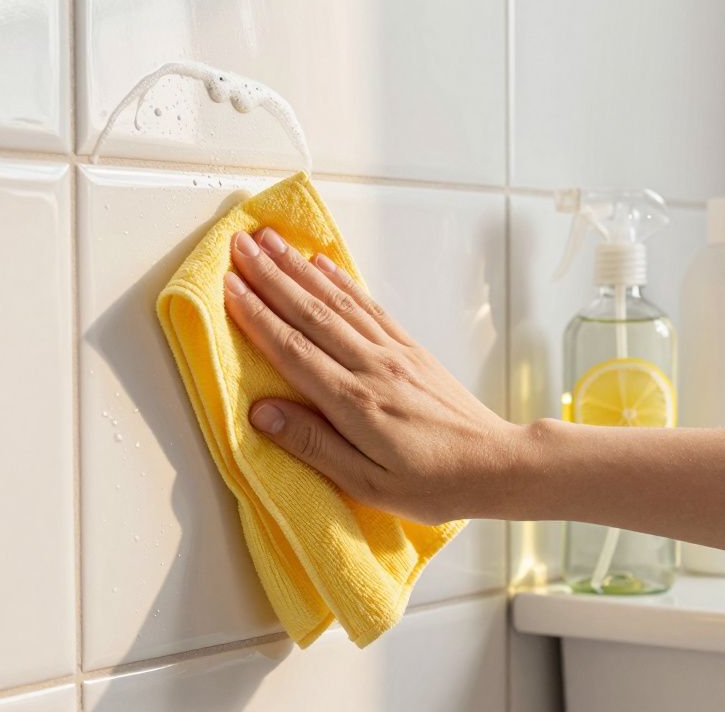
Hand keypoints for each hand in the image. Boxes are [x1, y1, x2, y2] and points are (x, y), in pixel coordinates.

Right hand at [223, 227, 523, 524]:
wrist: (497, 465)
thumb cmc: (432, 484)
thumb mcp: (367, 484)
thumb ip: (312, 446)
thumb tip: (261, 413)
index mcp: (355, 403)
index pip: (293, 350)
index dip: (257, 316)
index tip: (228, 286)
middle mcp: (372, 367)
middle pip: (311, 313)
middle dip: (270, 276)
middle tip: (238, 245)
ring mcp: (393, 352)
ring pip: (337, 300)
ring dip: (299, 268)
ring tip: (270, 241)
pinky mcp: (409, 348)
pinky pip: (369, 305)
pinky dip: (342, 280)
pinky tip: (322, 263)